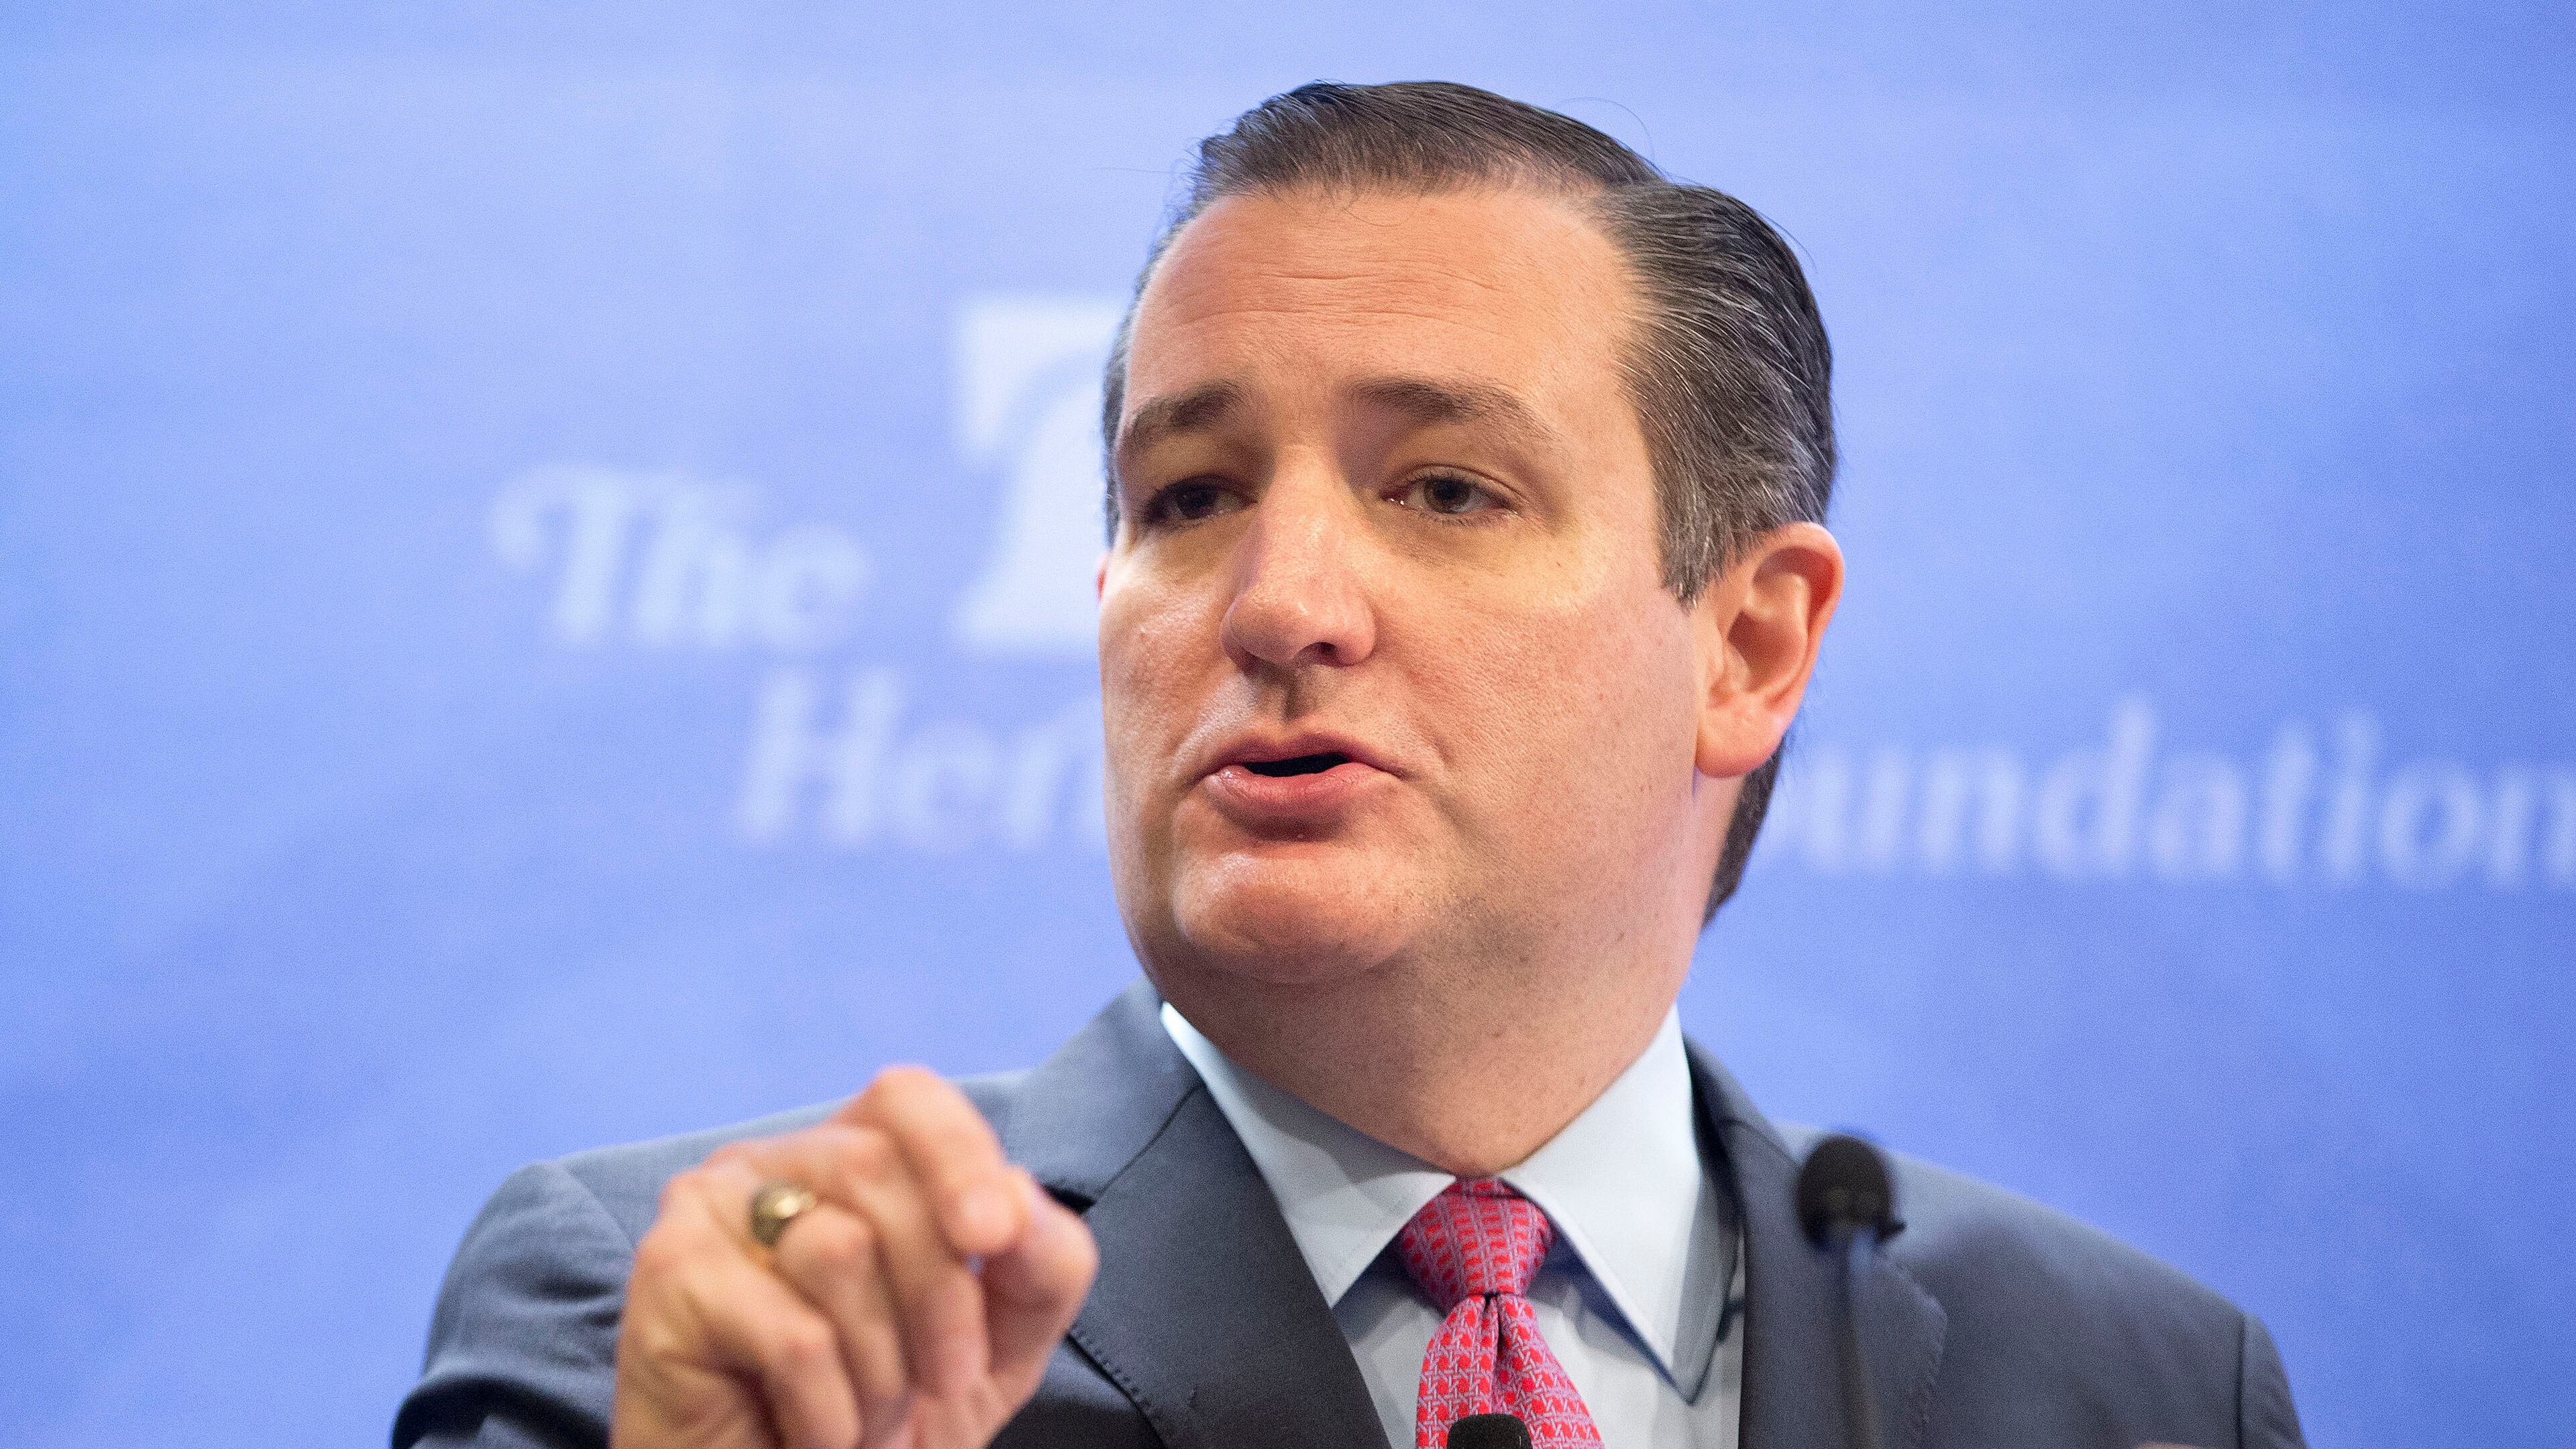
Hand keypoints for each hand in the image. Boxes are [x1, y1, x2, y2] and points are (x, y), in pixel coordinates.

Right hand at [612, 1067, 1098, 1448]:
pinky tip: (812, 1436)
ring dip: (881, 1366)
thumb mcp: (999, 1341)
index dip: (959, 1154)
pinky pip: (794, 1334)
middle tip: (945, 1382)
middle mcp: (768, 1164)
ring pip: (837, 1248)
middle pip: (878, 1169)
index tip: (996, 1240)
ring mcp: (707, 1212)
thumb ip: (1042, 1263)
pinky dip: (831, 1410)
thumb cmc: (882, 1415)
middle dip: (940, 1293)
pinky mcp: (667, 1278)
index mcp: (847, 1157)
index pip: (905, 1097)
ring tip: (862, 1417)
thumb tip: (1019, 1200)